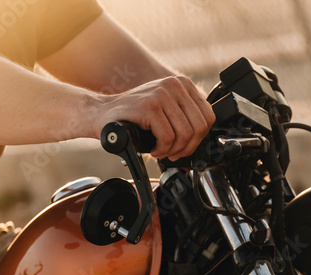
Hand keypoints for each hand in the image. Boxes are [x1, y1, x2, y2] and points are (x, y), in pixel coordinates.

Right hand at [94, 75, 214, 160]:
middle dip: (187, 148)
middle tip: (173, 153)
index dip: (199, 139)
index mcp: (183, 84)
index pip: (208, 117)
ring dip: (173, 150)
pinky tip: (153, 149)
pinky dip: (162, 150)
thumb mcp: (166, 109)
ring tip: (161, 150)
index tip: (185, 146)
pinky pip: (168, 138)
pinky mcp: (150, 107)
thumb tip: (203, 137)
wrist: (101, 114)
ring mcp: (162, 94)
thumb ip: (185, 116)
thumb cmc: (134, 116)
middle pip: (199, 127)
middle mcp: (175, 85)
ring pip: (185, 134)